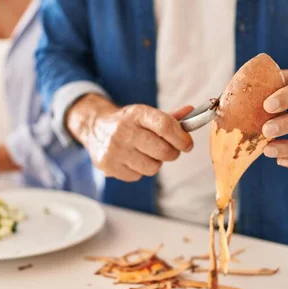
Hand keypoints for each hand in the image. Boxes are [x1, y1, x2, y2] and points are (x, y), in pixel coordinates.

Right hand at [67, 95, 193, 181]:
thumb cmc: (128, 122)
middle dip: (172, 153)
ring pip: (153, 167)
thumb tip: (192, 112)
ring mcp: (114, 150)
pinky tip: (132, 160)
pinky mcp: (108, 166)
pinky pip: (138, 176)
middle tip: (169, 150)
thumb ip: (169, 117)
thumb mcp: (145, 114)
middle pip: (163, 151)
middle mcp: (123, 130)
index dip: (181, 138)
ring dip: (155, 163)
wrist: (95, 128)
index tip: (187, 145)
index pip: (165, 126)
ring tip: (145, 153)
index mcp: (136, 114)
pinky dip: (139, 170)